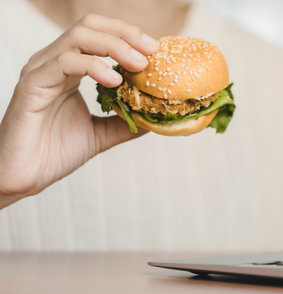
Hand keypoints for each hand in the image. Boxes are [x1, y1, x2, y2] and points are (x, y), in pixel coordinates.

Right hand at [0, 14, 157, 207]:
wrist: (25, 177)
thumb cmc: (55, 153)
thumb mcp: (101, 134)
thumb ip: (124, 122)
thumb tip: (153, 117)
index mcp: (69, 69)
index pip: (99, 35)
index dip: (128, 37)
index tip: (155, 50)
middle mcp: (53, 63)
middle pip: (90, 27)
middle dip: (125, 34)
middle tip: (151, 50)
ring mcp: (41, 71)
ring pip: (78, 38)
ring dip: (115, 46)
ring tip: (139, 65)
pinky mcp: (31, 85)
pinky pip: (63, 63)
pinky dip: (93, 66)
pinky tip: (114, 81)